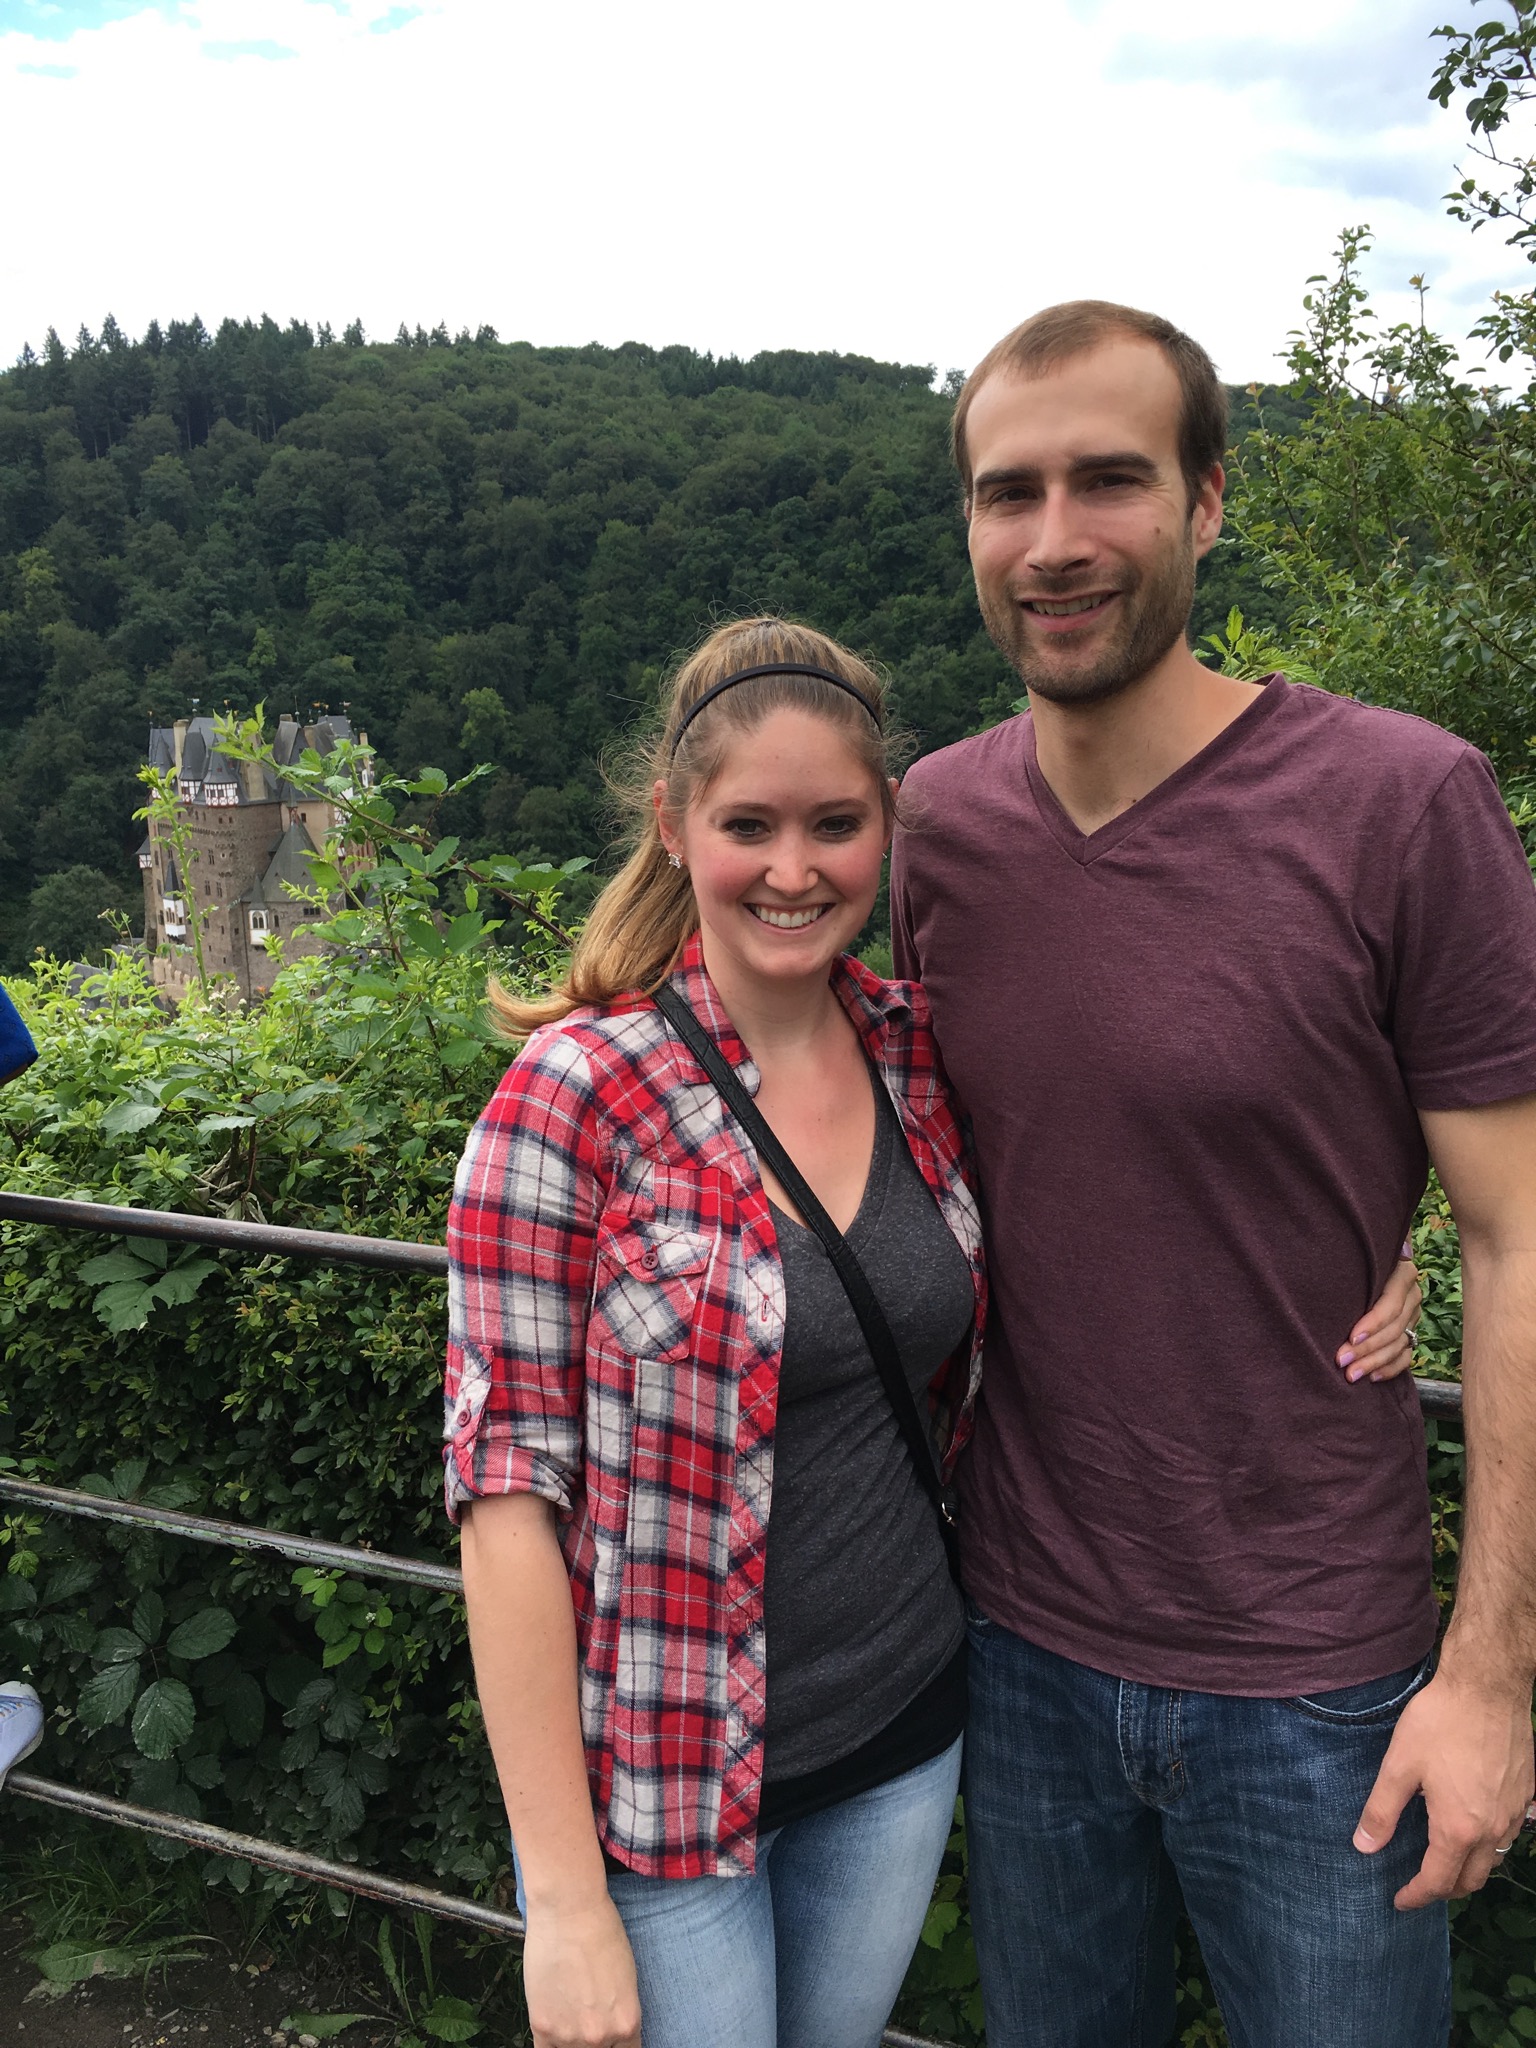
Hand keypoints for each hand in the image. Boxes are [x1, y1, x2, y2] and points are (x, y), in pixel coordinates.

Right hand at [522, 1892, 641, 2047]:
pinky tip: (554, 2027)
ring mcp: (569, 2035)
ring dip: (571, 2039)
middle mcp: (600, 2036)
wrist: (568, 1911)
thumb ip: (619, 2013)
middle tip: (588, 2017)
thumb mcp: (627, 1978)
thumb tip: (611, 2030)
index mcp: (628, 2023)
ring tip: (569, 2012)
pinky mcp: (542, 2027)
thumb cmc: (602, 1932)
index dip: (617, 2043)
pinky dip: (551, 2042)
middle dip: (596, 2040)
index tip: (610, 2037)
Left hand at [1336, 1258, 1422, 1383]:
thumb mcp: (1355, 1258)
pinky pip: (1406, 1356)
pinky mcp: (1411, 1333)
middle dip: (1367, 1348)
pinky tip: (1372, 1377)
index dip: (1373, 1324)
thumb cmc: (1350, 1260)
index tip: (1351, 1338)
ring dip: (1374, 1362)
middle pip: (1394, 1328)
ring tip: (1351, 1375)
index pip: (1391, 1305)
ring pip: (1399, 1344)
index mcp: (1403, 1273)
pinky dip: (1390, 1369)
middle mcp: (1413, 1295)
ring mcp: (1413, 1316)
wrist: (1359, 1270)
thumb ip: (1359, 1262)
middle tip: (1342, 1361)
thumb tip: (1373, 1259)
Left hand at [1354, 1668, 1534, 1907]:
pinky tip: (1474, 1826)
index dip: (1416, 1896)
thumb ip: (1381, 1811)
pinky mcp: (1527, 1793)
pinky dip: (1490, 1843)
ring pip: (1494, 1859)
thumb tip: (1364, 1847)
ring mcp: (1515, 1813)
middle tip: (1420, 1883)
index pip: (1438, 1881)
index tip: (1399, 1901)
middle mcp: (1493, 1829)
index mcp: (1459, 1828)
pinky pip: (1510, 1833)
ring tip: (1445, 1858)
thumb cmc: (1440, 1722)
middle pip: (1471, 1879)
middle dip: (1444, 1889)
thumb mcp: (1399, 1765)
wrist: (1488, 1686)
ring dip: (1470, 1868)